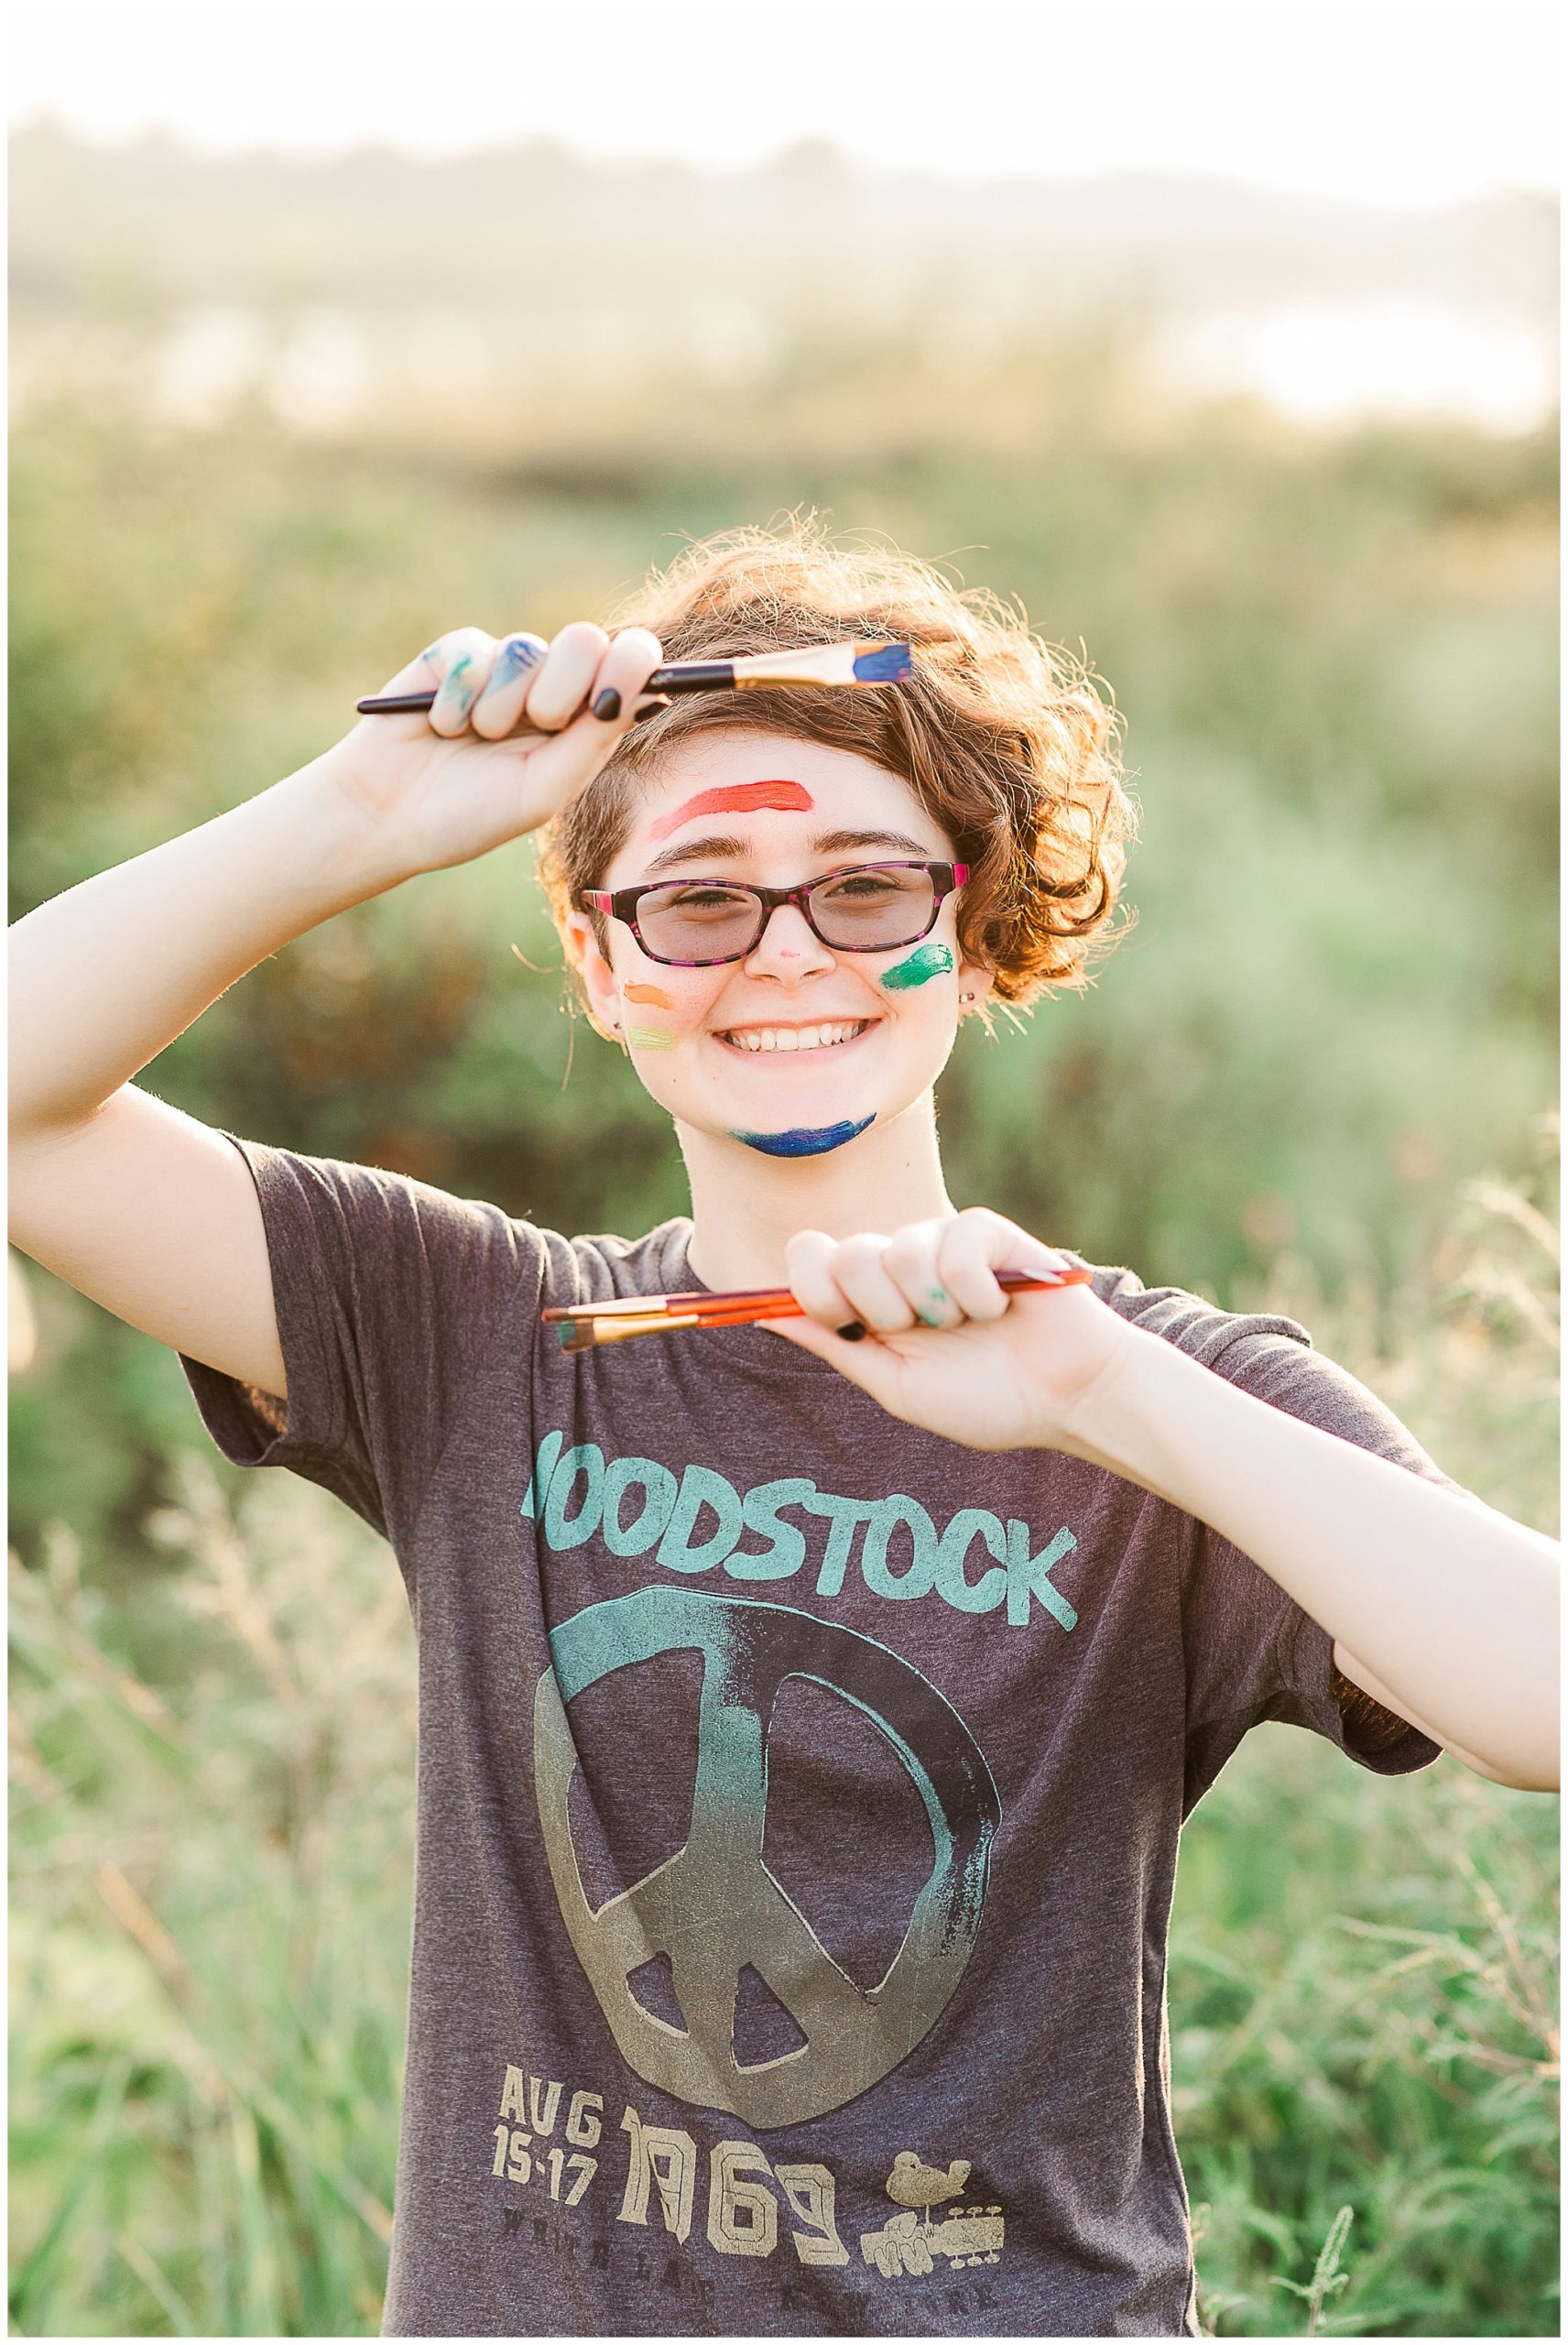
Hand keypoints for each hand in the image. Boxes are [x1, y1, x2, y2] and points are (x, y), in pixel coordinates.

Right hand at [313, 622, 663, 877]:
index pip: (629, 668)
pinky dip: (457, 700)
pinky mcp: (456, 655)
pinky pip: (474, 652)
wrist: (385, 816)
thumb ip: (589, 742)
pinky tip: (439, 727)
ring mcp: (502, 667)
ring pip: (526, 649)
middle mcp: (549, 687)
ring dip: (499, 708)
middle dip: (562, 688)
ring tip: (473, 741)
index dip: (633, 664)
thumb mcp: (540, 792)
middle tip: (535, 727)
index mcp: (581, 722)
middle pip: (587, 640)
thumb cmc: (467, 815)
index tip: (612, 691)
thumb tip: (640, 694)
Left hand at [771, 1208, 1133, 1452]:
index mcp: (870, 1298)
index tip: (855, 1328)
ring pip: (902, 1252)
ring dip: (939, 1308)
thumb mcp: (896, 1384)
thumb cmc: (988, 1400)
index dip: (818, 1293)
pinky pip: (956, 1244)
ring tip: (973, 1325)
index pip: (809, 1258)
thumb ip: (833, 1343)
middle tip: (929, 1335)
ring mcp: (942, 1241)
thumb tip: (760, 1312)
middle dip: (884, 1312)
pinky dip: (977, 1292)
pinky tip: (1001, 1307)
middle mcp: (898, 1261)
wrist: (1067, 1399)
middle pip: (847, 1254)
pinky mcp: (988, 1231)